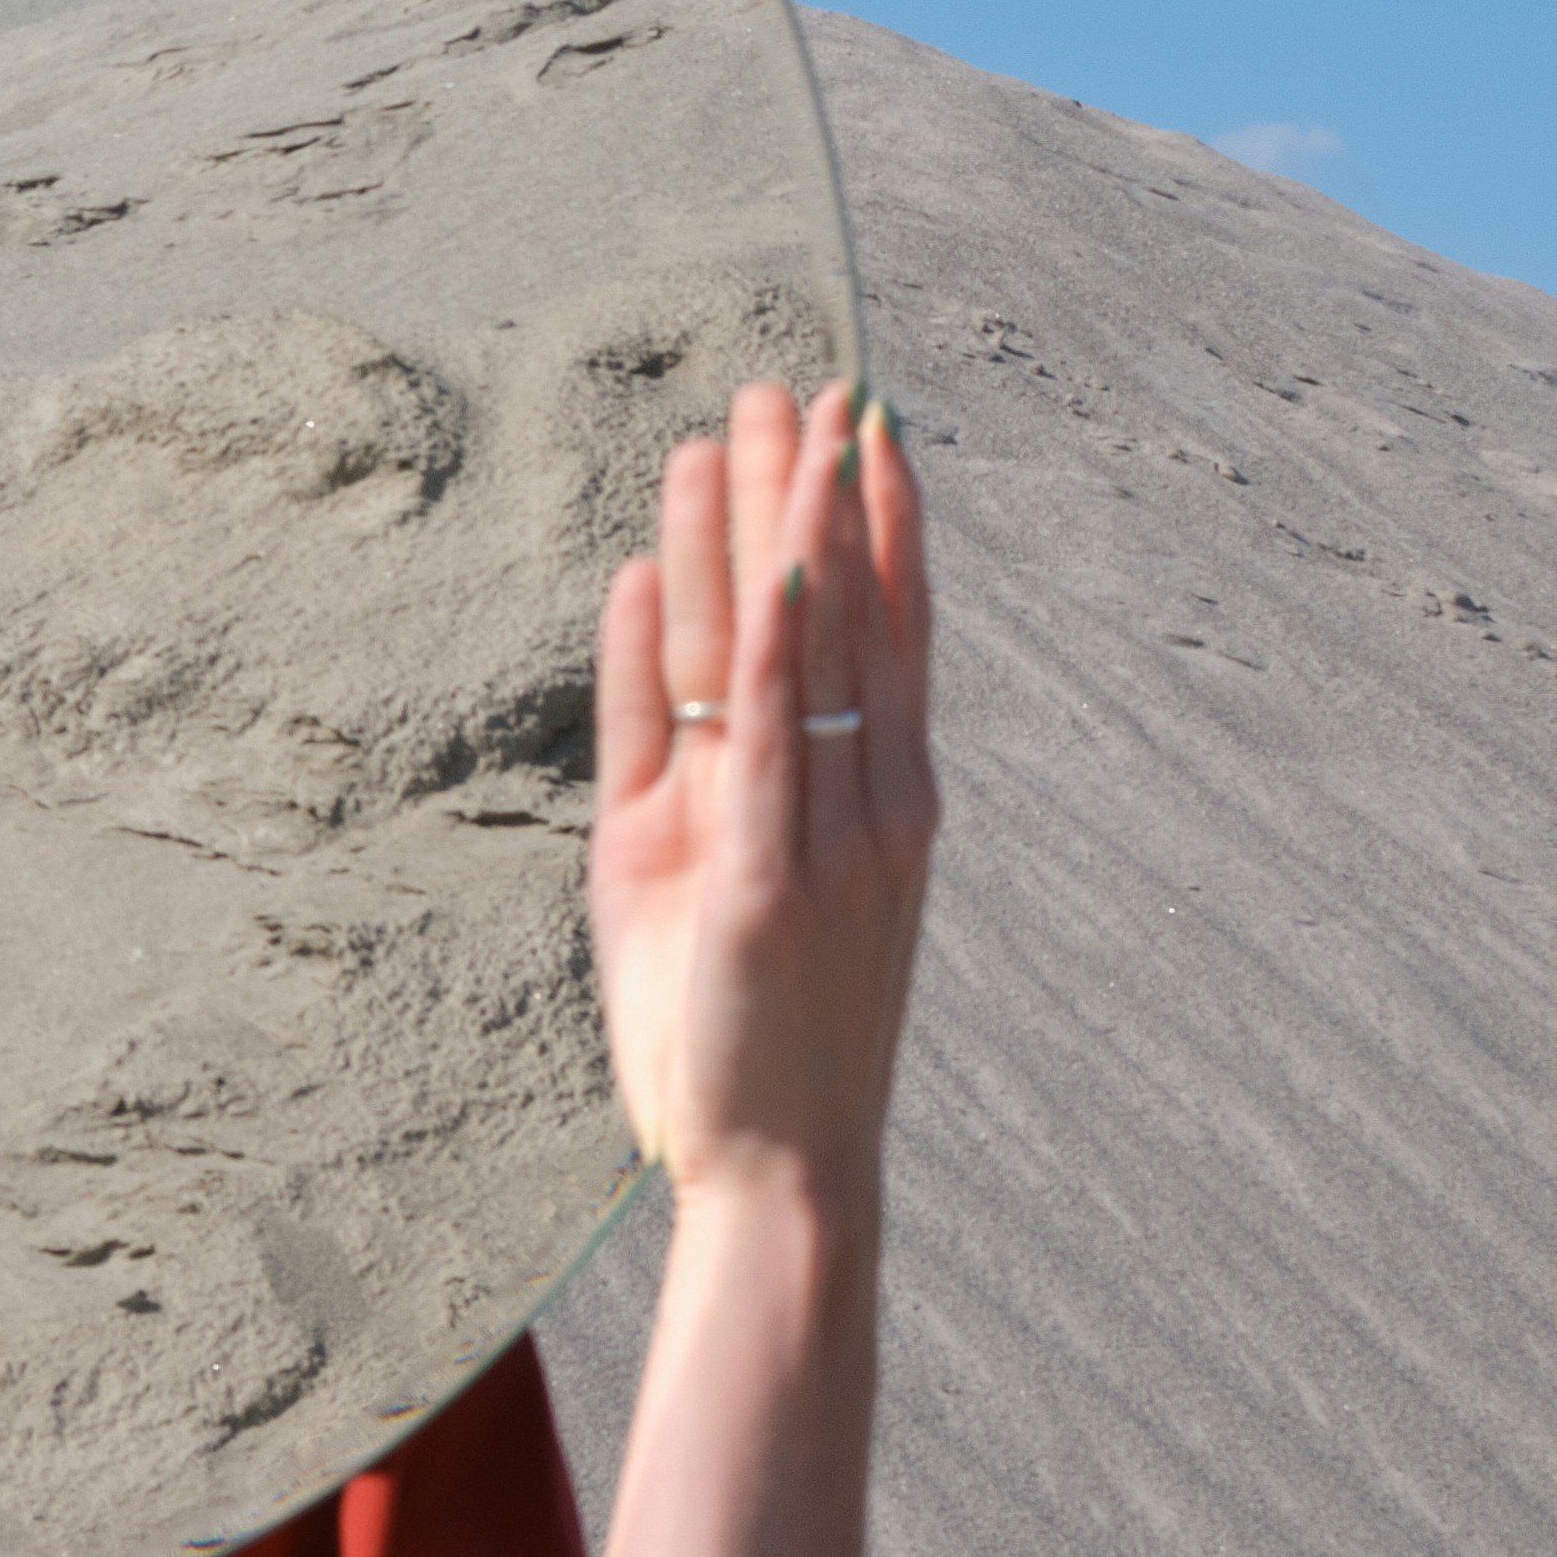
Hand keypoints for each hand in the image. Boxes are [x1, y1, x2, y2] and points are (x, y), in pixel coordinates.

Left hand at [587, 381, 936, 1216]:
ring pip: (801, 653)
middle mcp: (875, 805)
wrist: (785, 1173)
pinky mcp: (757, 885)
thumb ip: (692, 746)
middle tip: (797, 383)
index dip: (878, 520)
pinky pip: (745, 740)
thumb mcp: (727, 870)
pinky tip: (730, 566)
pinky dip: (738, 649)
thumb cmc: (752, 1026)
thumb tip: (664, 611)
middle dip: (821, 493)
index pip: (892, 630)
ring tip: (746, 426)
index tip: (862, 422)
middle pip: (848, 616)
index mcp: (885, 803)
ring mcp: (826, 842)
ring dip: (772, 531)